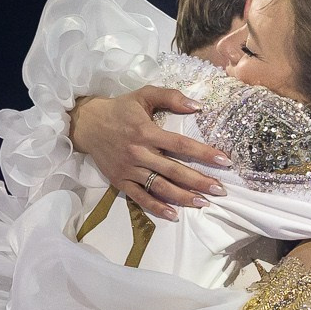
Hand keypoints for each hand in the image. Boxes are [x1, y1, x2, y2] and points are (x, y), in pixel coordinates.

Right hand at [68, 86, 228, 218]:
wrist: (86, 124)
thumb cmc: (120, 109)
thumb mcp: (144, 95)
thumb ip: (170, 97)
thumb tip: (198, 105)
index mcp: (146, 131)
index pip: (180, 144)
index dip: (203, 153)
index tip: (224, 161)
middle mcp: (139, 153)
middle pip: (174, 170)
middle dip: (199, 181)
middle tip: (220, 190)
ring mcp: (129, 169)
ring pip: (160, 187)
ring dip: (183, 197)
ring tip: (203, 203)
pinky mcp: (120, 181)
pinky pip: (140, 197)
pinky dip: (157, 207)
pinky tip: (174, 215)